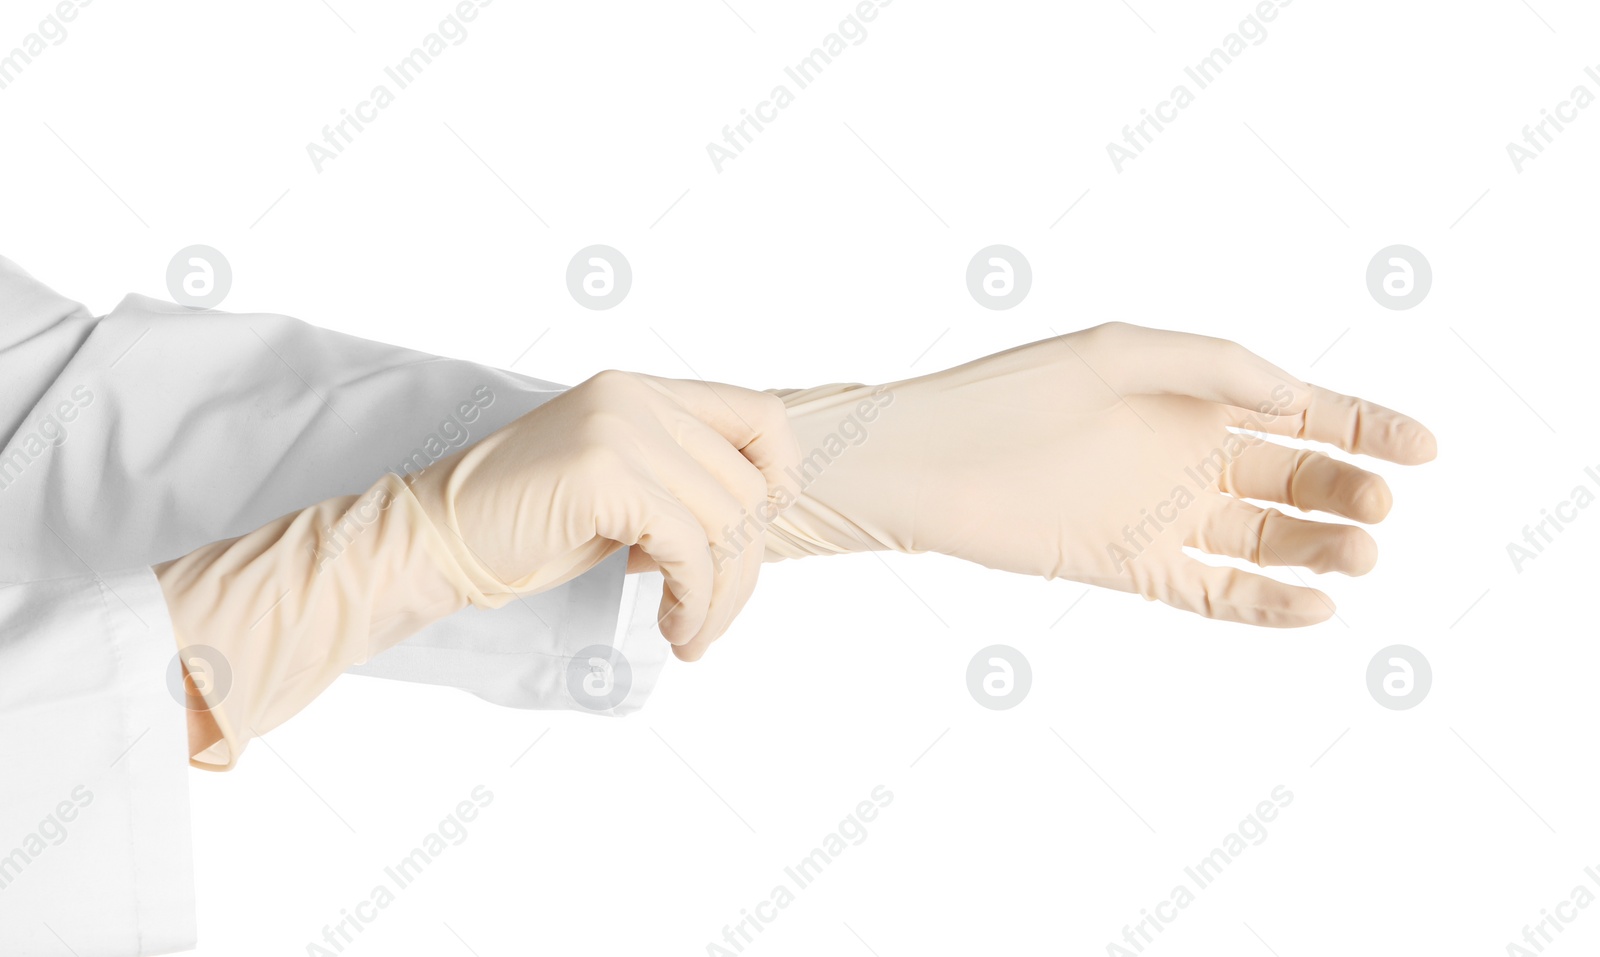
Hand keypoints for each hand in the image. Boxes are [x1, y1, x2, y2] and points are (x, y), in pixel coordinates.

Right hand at [158, 370, 798, 765]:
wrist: (432, 542)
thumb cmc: (522, 526)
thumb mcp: (614, 487)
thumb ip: (676, 480)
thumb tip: (753, 520)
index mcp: (642, 391)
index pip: (761, 416)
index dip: (780, 478)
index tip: (755, 538)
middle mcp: (637, 397)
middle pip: (749, 486)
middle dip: (745, 569)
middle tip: (712, 621)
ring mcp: (620, 428)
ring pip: (727, 522)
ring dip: (721, 597)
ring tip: (691, 635)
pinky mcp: (603, 473)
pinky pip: (689, 547)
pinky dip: (694, 600)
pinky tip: (673, 628)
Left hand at [763, 322, 1435, 625]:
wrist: (916, 464)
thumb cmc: (1004, 394)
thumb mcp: (1112, 355)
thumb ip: (1208, 363)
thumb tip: (1295, 389)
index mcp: (1192, 395)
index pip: (1302, 410)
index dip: (1369, 425)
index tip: (1425, 446)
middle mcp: (1187, 455)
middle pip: (1298, 477)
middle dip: (1349, 489)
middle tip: (1378, 503)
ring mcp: (1163, 515)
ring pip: (1268, 539)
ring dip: (1321, 548)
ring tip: (1359, 552)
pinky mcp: (1132, 568)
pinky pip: (1215, 593)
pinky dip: (1267, 605)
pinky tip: (1314, 606)